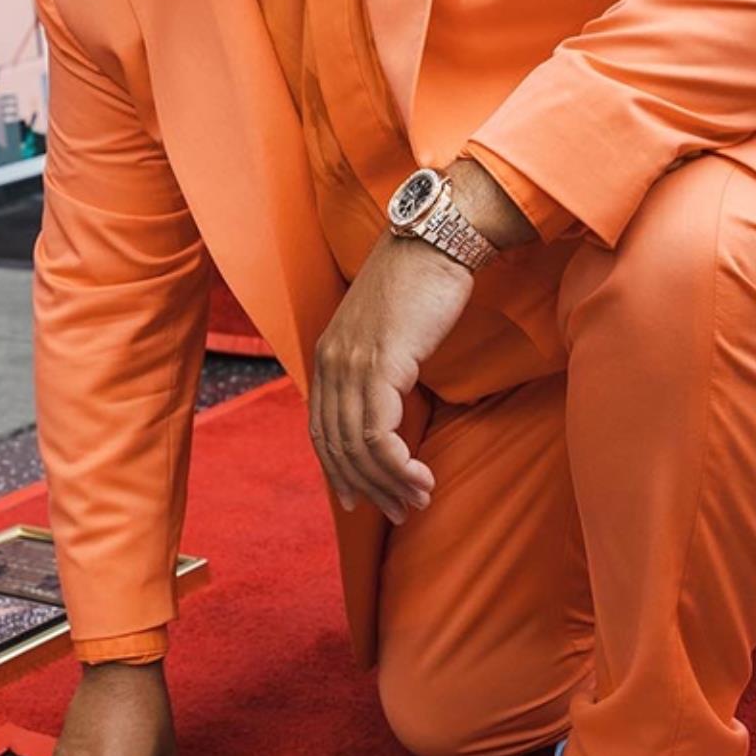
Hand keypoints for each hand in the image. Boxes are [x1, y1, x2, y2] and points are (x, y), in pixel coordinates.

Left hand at [310, 234, 470, 523]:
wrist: (436, 241)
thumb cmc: (421, 283)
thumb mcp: (387, 332)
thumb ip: (378, 368)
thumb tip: (388, 408)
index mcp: (327, 355)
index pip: (320, 431)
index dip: (338, 472)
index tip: (359, 501)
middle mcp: (330, 362)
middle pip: (336, 447)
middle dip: (367, 487)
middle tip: (397, 513)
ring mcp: (352, 365)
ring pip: (358, 447)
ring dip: (389, 483)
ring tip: (417, 501)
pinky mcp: (381, 365)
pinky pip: (379, 434)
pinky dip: (398, 465)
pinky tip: (421, 477)